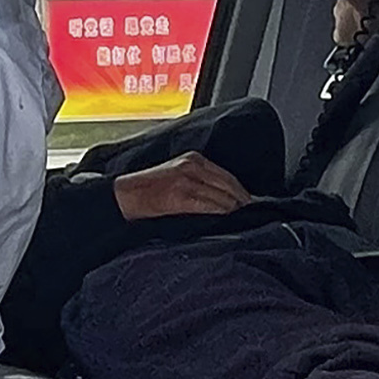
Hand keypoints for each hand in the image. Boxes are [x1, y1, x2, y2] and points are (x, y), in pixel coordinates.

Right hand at [112, 153, 253, 222]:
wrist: (125, 196)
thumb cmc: (150, 190)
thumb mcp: (177, 175)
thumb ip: (200, 180)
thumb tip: (225, 198)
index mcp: (193, 159)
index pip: (227, 176)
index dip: (241, 191)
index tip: (250, 203)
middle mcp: (192, 166)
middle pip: (229, 185)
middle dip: (242, 200)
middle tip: (252, 213)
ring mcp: (187, 180)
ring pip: (222, 196)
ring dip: (234, 209)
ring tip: (242, 219)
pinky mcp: (181, 196)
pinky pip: (210, 205)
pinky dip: (222, 213)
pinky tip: (227, 219)